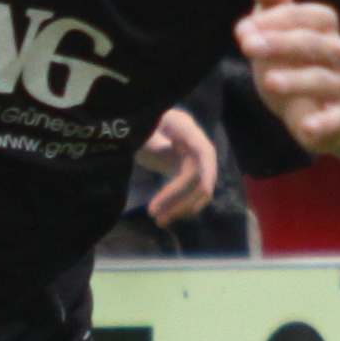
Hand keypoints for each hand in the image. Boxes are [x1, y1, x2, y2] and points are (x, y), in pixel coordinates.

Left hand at [138, 102, 218, 223]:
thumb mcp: (136, 128)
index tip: (161, 204)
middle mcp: (198, 142)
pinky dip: (184, 205)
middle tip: (155, 217)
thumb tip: (146, 155)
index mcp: (185, 126)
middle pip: (202, 177)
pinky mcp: (192, 168)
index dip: (187, 183)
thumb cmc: (137, 120)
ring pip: (202, 188)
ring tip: (159, 221)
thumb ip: (143, 141)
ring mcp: (199, 157)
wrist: (144, 119)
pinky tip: (166, 215)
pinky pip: (195, 191)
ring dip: (183, 207)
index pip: (201, 154)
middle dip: (181, 200)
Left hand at [237, 0, 339, 154]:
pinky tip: (308, 126)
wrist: (329, 109)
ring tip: (269, 81)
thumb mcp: (277, 35)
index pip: (314, 16)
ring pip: (324, 80)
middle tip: (248, 45)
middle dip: (282, 43)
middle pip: (316, 44)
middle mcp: (337, 58)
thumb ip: (272, 8)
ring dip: (297, 80)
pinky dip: (326, 123)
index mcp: (324, 33)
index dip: (281, 17)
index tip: (245, 28)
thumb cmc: (295, 66)